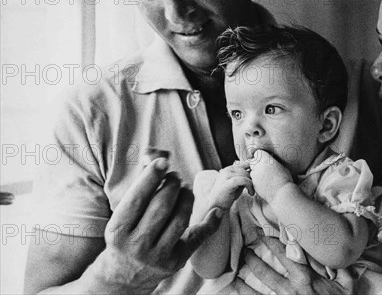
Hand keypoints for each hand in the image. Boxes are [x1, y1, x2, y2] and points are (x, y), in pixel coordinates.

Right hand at [96, 158, 221, 293]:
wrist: (124, 274)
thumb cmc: (127, 233)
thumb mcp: (124, 212)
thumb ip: (141, 182)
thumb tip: (156, 154)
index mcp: (118, 230)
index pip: (137, 198)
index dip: (151, 177)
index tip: (163, 162)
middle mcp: (137, 244)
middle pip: (161, 205)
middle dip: (172, 184)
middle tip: (175, 177)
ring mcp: (158, 255)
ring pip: (180, 218)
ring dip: (187, 197)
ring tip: (184, 190)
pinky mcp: (176, 261)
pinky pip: (197, 238)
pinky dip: (210, 223)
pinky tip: (216, 210)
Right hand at [206, 162, 254, 209]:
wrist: (216, 205)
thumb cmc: (228, 195)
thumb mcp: (237, 183)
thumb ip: (244, 176)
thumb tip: (255, 172)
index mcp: (229, 168)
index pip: (246, 163)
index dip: (253, 171)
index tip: (257, 180)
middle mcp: (227, 170)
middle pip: (246, 170)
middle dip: (252, 179)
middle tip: (253, 188)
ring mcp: (227, 175)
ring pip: (246, 175)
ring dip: (252, 184)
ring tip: (251, 192)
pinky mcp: (228, 183)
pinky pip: (243, 180)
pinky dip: (249, 186)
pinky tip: (250, 193)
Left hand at [237, 235, 354, 294]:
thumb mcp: (348, 284)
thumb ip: (340, 265)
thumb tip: (336, 245)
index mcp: (306, 277)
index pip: (285, 254)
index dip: (273, 241)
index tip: (264, 231)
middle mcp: (292, 288)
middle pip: (266, 270)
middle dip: (255, 256)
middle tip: (246, 247)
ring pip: (260, 287)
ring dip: (249, 274)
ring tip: (241, 263)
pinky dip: (247, 294)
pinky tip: (237, 288)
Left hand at [249, 150, 292, 201]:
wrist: (281, 193)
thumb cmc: (285, 179)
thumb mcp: (282, 166)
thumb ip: (273, 162)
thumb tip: (271, 160)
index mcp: (266, 159)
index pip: (258, 152)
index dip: (260, 155)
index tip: (264, 159)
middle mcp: (259, 166)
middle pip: (253, 161)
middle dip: (256, 163)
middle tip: (264, 167)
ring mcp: (255, 175)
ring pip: (252, 170)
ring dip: (256, 172)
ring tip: (265, 176)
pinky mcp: (253, 183)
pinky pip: (253, 179)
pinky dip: (256, 180)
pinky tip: (264, 183)